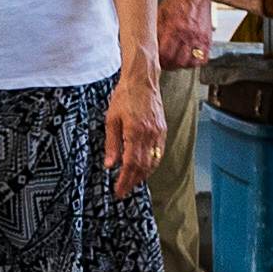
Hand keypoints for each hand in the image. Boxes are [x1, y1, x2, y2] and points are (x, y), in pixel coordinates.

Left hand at [103, 62, 165, 191]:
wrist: (142, 80)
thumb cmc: (124, 96)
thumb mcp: (111, 120)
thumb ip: (111, 144)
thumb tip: (109, 165)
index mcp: (135, 132)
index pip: (131, 164)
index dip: (125, 180)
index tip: (118, 191)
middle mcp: (149, 135)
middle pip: (143, 166)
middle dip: (133, 181)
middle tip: (123, 190)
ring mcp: (158, 133)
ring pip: (153, 161)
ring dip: (143, 175)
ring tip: (132, 182)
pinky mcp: (162, 130)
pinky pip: (159, 152)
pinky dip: (152, 164)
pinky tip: (144, 168)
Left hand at [160, 0, 217, 69]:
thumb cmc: (178, 0)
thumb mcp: (161, 12)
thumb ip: (157, 29)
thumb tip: (149, 43)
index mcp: (174, 27)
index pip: (165, 53)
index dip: (159, 60)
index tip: (156, 60)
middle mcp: (188, 34)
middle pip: (177, 61)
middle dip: (168, 64)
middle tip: (164, 63)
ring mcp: (199, 37)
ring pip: (189, 62)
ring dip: (181, 65)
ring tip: (175, 62)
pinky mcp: (207, 38)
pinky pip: (202, 58)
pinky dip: (195, 62)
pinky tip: (189, 58)